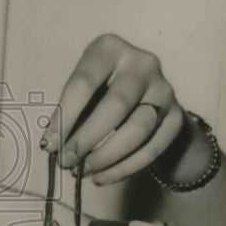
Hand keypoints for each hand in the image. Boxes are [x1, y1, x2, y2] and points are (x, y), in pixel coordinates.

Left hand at [42, 33, 185, 184]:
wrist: (145, 100)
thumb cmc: (99, 94)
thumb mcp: (82, 93)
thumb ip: (69, 114)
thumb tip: (53, 147)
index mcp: (110, 48)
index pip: (84, 83)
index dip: (64, 117)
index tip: (48, 146)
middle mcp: (142, 63)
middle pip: (115, 105)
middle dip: (86, 139)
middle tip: (66, 162)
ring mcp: (164, 89)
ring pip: (137, 129)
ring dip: (106, 156)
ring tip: (82, 171)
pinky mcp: (177, 117)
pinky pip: (152, 148)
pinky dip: (124, 168)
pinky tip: (102, 177)